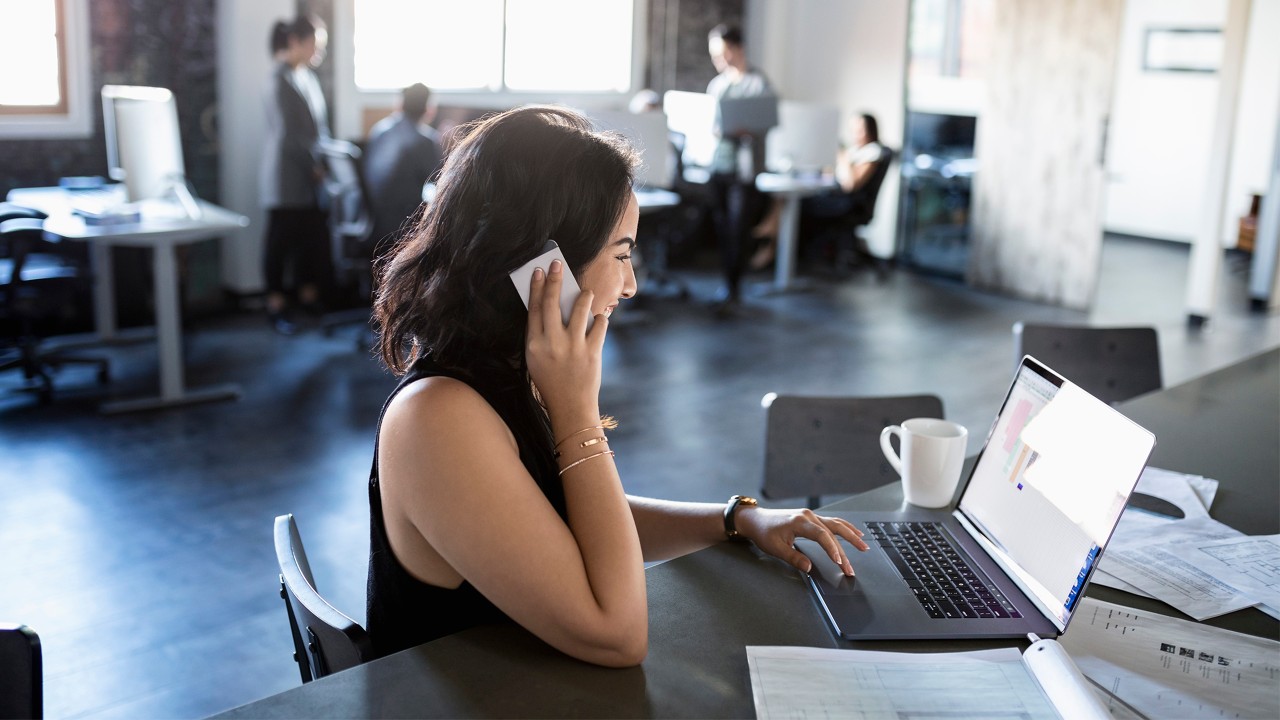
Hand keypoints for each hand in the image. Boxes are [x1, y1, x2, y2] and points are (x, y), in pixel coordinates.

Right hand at [525, 261, 606, 426]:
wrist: (571, 407)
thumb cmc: (551, 382)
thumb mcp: (535, 360)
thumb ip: (540, 335)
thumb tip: (548, 305)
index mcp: (534, 345)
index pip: (534, 308)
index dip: (536, 287)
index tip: (539, 270)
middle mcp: (552, 343)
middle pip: (552, 302)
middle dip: (555, 279)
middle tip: (557, 263)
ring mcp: (573, 347)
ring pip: (579, 308)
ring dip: (584, 296)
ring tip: (586, 292)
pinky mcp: (592, 352)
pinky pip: (599, 324)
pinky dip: (600, 318)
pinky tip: (599, 319)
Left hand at [734, 507, 868, 576]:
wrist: (755, 520)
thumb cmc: (764, 532)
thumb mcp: (775, 548)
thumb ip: (793, 558)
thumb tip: (808, 568)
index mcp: (800, 521)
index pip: (822, 536)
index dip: (832, 549)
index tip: (839, 562)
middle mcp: (808, 516)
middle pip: (833, 531)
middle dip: (847, 547)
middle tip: (854, 564)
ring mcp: (811, 516)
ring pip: (836, 525)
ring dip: (851, 535)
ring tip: (863, 546)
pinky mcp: (811, 518)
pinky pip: (832, 522)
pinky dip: (844, 528)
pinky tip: (854, 533)